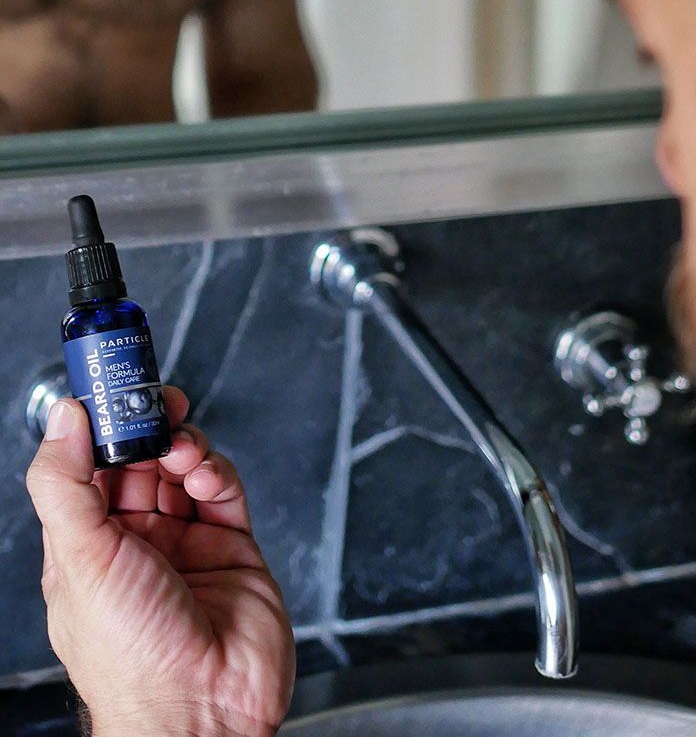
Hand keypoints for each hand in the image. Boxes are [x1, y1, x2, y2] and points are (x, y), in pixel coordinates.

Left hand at [26, 388, 294, 736]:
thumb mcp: (81, 558)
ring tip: (182, 448)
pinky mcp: (232, 547)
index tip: (110, 389)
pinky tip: (205, 473)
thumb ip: (66, 483)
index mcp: (91, 546)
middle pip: (142, 460)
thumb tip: (65, 417)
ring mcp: (187, 543)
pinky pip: (224, 491)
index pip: (92, 468)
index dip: (101, 427)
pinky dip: (217, 471)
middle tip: (156, 403)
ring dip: (184, 446)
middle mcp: (138, 541)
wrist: (203, 710)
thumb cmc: (132, 656)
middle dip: (149, 427)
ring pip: (184, 469)